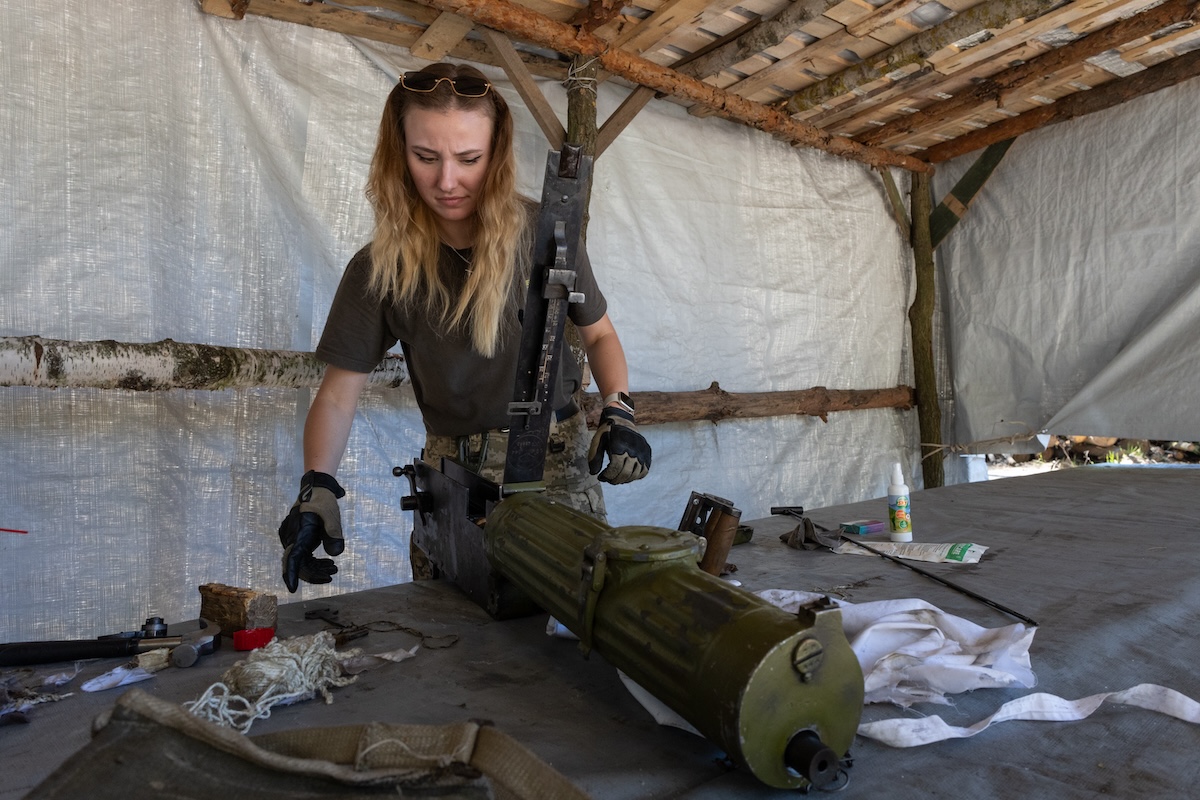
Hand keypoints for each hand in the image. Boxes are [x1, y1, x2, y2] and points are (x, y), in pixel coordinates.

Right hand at [278, 470, 345, 592]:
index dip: (292, 575)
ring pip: (301, 561)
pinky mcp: (297, 539)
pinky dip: (314, 561)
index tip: (292, 590)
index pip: (292, 559)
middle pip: (298, 563)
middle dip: (314, 573)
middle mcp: (291, 538)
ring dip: (316, 567)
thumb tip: (335, 555)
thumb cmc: (323, 502)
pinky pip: (302, 555)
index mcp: (298, 533)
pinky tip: (328, 562)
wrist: (317, 489)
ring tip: (334, 568)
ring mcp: (292, 538)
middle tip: (333, 573)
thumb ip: (334, 535)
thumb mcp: (331, 517)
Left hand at [587, 406, 650, 483]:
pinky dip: (636, 476)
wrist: (621, 419)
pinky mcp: (646, 453)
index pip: (615, 469)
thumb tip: (594, 473)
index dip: (607, 476)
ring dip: (624, 480)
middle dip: (615, 480)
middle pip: (625, 473)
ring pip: (635, 474)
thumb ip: (594, 457)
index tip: (601, 477)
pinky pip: (644, 470)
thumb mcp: (597, 441)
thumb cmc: (607, 431)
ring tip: (617, 477)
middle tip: (608, 479)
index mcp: (620, 446)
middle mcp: (633, 450)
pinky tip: (627, 474)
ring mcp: (642, 452)